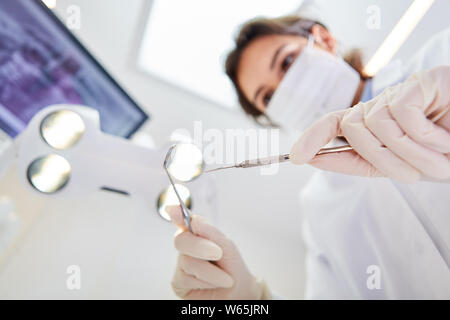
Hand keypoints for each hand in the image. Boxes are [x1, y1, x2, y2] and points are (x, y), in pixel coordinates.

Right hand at [167, 206, 270, 299]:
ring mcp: (181, 265)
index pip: (184, 220)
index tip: (173, 209)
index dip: (177, 214)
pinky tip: (214, 284)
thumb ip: (210, 232)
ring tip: (226, 278)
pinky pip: (187, 279)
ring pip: (188, 262)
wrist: (239, 292)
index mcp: (197, 234)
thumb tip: (193, 220)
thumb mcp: (227, 247)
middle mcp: (186, 247)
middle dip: (201, 247)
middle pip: (181, 241)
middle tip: (218, 253)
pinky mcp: (178, 283)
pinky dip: (206, 282)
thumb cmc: (232, 267)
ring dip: (212, 272)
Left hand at [290, 66, 449, 182]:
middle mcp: (382, 106)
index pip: (333, 124)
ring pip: (375, 124)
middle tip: (414, 173)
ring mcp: (400, 92)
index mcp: (374, 126)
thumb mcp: (398, 166)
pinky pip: (401, 115)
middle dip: (380, 158)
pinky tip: (443, 136)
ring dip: (408, 153)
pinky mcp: (423, 82)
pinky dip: (424, 136)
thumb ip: (360, 161)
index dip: (311, 137)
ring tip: (437, 157)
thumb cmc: (443, 155)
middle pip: (351, 129)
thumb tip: (315, 158)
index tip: (295, 157)